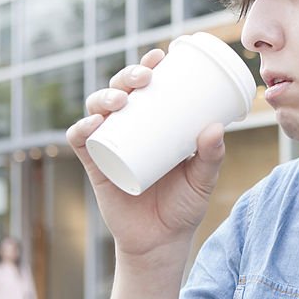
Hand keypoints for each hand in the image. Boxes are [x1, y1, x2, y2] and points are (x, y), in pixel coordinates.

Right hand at [66, 49, 226, 261]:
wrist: (162, 242)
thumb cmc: (184, 205)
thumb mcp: (204, 178)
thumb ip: (212, 156)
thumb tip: (216, 127)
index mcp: (156, 123)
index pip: (148, 87)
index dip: (149, 66)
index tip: (161, 56)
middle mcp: (130, 128)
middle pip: (121, 90)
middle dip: (128, 75)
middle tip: (145, 77)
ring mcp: (111, 144)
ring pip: (98, 109)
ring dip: (105, 96)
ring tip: (122, 100)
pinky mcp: (96, 166)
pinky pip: (81, 142)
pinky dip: (82, 129)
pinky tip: (92, 123)